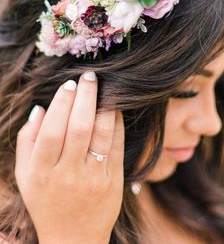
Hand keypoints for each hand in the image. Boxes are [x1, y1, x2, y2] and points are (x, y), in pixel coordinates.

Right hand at [14, 71, 123, 243]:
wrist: (73, 237)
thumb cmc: (45, 200)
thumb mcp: (25, 175)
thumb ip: (27, 140)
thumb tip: (40, 108)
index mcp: (41, 172)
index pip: (52, 130)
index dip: (61, 103)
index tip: (69, 84)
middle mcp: (67, 175)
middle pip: (78, 127)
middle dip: (86, 96)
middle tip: (89, 76)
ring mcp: (93, 179)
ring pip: (101, 134)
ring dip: (104, 106)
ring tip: (104, 88)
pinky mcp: (113, 182)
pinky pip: (116, 146)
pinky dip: (117, 123)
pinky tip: (115, 108)